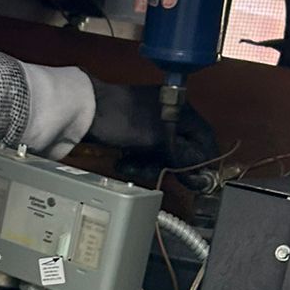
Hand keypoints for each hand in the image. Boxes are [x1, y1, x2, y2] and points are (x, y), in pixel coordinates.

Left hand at [87, 80, 213, 168]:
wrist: (84, 110)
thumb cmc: (124, 121)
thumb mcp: (159, 141)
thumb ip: (184, 158)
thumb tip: (204, 175)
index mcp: (181, 109)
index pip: (204, 138)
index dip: (204, 161)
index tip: (199, 180)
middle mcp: (169, 112)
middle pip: (181, 148)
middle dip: (167, 165)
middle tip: (158, 174)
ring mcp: (150, 120)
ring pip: (160, 152)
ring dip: (148, 165)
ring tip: (132, 166)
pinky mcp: (133, 128)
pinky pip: (144, 150)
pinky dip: (136, 159)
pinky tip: (124, 161)